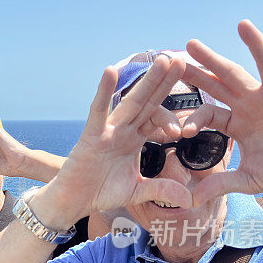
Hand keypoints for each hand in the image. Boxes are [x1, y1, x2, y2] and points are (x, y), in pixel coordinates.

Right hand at [39, 55, 188, 225]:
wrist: (73, 201)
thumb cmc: (100, 192)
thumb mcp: (137, 191)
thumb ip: (161, 189)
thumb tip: (189, 200)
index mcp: (134, 139)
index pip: (156, 120)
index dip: (171, 119)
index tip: (184, 131)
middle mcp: (123, 129)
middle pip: (148, 102)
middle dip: (164, 82)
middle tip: (181, 60)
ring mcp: (108, 129)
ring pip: (131, 101)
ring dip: (147, 81)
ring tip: (162, 60)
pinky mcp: (91, 134)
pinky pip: (98, 110)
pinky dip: (103, 92)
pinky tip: (110, 71)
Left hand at [182, 20, 262, 203]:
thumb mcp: (245, 179)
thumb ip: (218, 185)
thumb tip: (189, 200)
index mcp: (236, 124)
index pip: (207, 114)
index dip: (191, 120)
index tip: (179, 131)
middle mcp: (245, 106)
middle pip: (212, 87)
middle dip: (192, 76)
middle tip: (168, 64)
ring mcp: (261, 96)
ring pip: (231, 73)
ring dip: (211, 58)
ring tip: (189, 45)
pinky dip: (256, 43)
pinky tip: (243, 26)